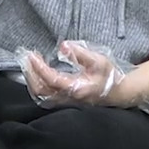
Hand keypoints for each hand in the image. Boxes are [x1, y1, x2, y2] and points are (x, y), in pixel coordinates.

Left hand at [17, 40, 148, 107]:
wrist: (120, 94)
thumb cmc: (110, 77)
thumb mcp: (99, 61)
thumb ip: (80, 53)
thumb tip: (62, 46)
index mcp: (76, 88)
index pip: (51, 79)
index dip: (38, 67)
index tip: (31, 55)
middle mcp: (69, 98)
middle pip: (41, 90)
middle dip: (31, 73)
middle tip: (27, 57)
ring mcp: (67, 102)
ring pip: (41, 95)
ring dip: (32, 80)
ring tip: (30, 64)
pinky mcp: (66, 102)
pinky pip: (45, 96)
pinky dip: (37, 85)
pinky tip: (36, 75)